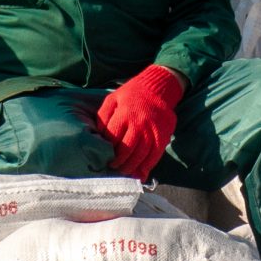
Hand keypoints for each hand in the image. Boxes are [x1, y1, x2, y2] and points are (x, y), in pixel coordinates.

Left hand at [93, 65, 186, 180]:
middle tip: (113, 167)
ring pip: (141, 155)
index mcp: (124, 113)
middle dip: (118, 162)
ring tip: (124, 172)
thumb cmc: (131, 94)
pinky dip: (148, 166)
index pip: (113, 138)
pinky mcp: (163, 134)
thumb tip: (98, 136)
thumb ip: (103, 117)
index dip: (107, 150)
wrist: (158, 87)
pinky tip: (141, 173)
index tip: (104, 156)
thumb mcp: (113, 99)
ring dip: (131, 167)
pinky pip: (155, 155)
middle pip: (126, 149)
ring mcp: (152, 129)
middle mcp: (139, 123)